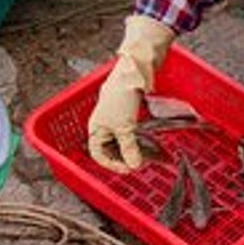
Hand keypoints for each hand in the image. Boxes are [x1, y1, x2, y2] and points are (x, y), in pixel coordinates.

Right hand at [86, 17, 174, 171]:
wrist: (132, 74)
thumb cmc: (121, 98)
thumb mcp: (125, 127)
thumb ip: (129, 148)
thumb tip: (134, 166)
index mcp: (95, 129)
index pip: (98, 154)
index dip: (112, 165)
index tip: (128, 170)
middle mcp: (103, 126)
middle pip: (111, 150)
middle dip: (124, 158)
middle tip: (139, 164)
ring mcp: (114, 120)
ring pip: (122, 142)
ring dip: (132, 150)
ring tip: (146, 157)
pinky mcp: (126, 115)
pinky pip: (130, 133)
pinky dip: (138, 141)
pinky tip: (148, 145)